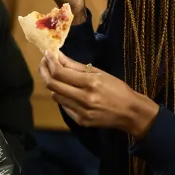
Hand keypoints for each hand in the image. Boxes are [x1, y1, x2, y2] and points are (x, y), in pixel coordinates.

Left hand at [40, 51, 159, 137]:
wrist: (130, 112)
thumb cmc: (117, 89)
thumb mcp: (100, 73)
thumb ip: (76, 66)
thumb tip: (58, 56)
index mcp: (90, 83)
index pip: (60, 72)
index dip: (50, 61)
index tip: (47, 53)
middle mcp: (84, 98)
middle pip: (52, 85)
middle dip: (44, 71)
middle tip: (44, 62)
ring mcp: (81, 112)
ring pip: (55, 96)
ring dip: (53, 84)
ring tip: (55, 75)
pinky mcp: (80, 121)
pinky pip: (64, 106)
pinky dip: (62, 96)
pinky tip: (66, 90)